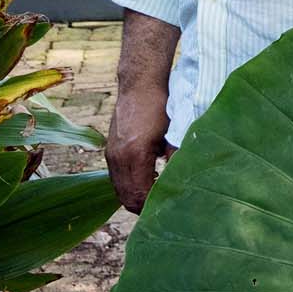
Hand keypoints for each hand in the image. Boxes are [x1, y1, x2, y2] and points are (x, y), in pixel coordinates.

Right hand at [107, 87, 171, 212]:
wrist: (139, 85)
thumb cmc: (159, 107)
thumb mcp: (171, 133)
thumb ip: (175, 158)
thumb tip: (183, 182)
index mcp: (136, 154)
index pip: (141, 194)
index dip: (153, 205)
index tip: (168, 206)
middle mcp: (119, 157)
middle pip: (127, 197)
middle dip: (143, 206)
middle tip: (161, 206)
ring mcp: (111, 155)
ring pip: (119, 190)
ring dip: (134, 197)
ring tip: (154, 194)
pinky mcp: (109, 151)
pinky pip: (116, 179)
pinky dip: (127, 187)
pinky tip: (144, 181)